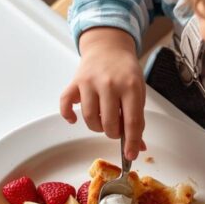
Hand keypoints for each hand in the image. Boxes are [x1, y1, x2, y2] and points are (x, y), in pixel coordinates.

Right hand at [60, 27, 145, 159]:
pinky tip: (75, 119)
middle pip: (109, 123)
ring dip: (96, 127)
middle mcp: (109, 83)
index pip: (132, 121)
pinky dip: (68, 115)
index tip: (130, 156)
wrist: (108, 47)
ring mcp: (90, 82)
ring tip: (102, 120)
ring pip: (90, 119)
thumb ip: (137, 119)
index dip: (131, 142)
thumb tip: (138, 147)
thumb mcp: (138, 92)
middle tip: (116, 128)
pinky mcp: (75, 82)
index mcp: (130, 86)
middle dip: (113, 133)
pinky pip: (66, 104)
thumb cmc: (125, 72)